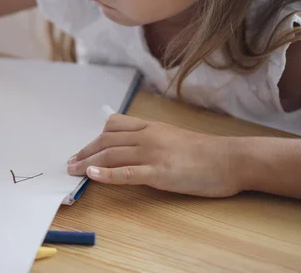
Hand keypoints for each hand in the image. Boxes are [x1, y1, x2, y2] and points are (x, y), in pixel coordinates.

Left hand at [67, 113, 242, 197]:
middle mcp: (147, 136)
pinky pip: (126, 173)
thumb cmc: (205, 151)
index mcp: (151, 126)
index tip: (84, 149)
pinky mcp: (159, 173)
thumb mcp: (173, 137)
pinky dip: (106, 174)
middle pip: (107, 140)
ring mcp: (152, 153)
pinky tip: (92, 176)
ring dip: (88, 162)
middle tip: (70, 163)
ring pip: (112, 154)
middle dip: (85, 151)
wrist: (230, 159)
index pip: (114, 125)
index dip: (94, 138)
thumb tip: (131, 149)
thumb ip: (152, 139)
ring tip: (73, 170)